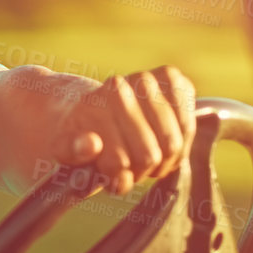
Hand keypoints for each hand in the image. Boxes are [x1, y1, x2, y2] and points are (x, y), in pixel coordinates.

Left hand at [43, 65, 195, 194]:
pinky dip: (181, 141)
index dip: (118, 177)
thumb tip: (91, 145)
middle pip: (150, 156)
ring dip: (163, 161)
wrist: (90, 107)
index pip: (120, 162)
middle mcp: (118, 87)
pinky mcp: (170, 75)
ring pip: (174, 145)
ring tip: (147, 158)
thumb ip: (73, 152)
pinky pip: (189, 122)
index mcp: (90, 107)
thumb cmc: (77, 137)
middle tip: (131, 168)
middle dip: (140, 171)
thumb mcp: (63, 150)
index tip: (111, 176)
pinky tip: (164, 140)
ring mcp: (146, 78)